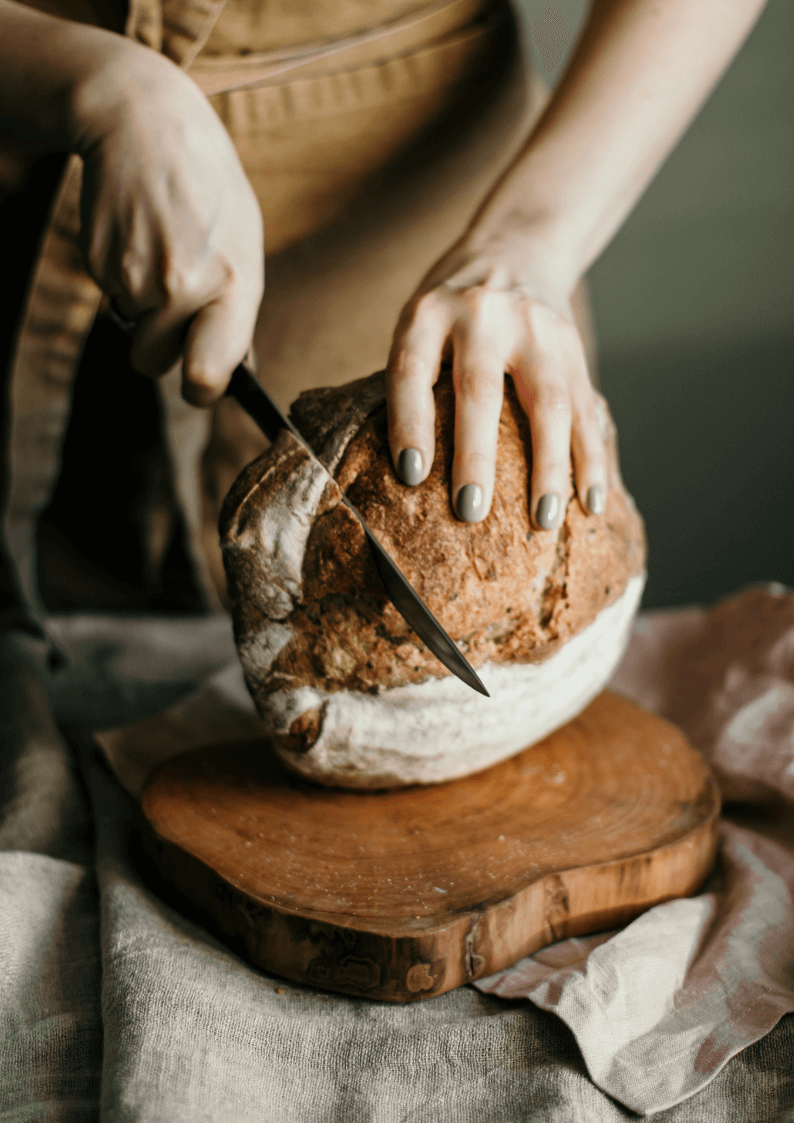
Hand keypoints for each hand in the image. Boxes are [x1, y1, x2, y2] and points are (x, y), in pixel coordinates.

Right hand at [71, 38, 263, 404]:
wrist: (146, 126)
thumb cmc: (208, 189)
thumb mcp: (243, 245)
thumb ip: (237, 308)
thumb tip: (233, 369)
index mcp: (231, 286)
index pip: (207, 376)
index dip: (202, 390)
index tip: (202, 384)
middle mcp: (180, 288)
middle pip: (154, 365)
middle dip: (162, 349)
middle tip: (176, 308)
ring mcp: (134, 277)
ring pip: (131, 331)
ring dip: (143, 309)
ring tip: (163, 252)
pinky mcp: (98, 262)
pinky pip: (111, 298)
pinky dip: (122, 278)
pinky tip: (140, 237)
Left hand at [386, 234, 606, 527]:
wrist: (516, 248)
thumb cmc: (451, 308)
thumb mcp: (420, 321)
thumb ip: (417, 379)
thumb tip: (411, 476)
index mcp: (430, 311)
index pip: (413, 369)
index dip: (409, 422)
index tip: (410, 475)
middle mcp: (484, 315)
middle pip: (480, 390)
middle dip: (476, 456)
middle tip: (470, 511)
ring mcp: (536, 329)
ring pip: (548, 403)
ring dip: (549, 469)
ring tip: (543, 521)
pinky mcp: (573, 348)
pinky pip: (586, 409)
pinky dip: (591, 459)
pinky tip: (591, 502)